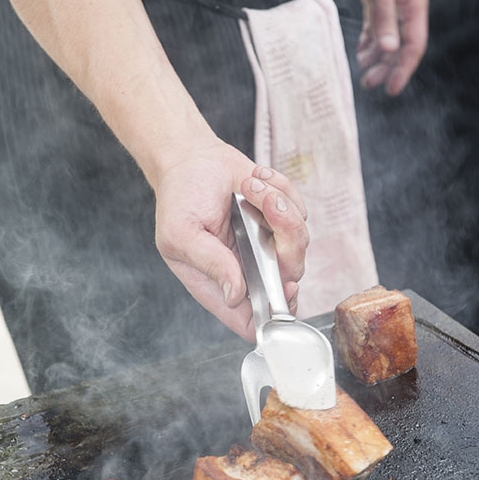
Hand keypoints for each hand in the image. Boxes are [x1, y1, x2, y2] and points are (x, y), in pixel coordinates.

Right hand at [153, 142, 308, 339]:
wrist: (192, 158)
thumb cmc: (179, 199)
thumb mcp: (182, 234)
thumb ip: (211, 265)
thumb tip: (235, 295)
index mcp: (219, 284)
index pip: (252, 321)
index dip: (273, 316)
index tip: (284, 286)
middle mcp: (248, 270)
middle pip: (288, 280)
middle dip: (285, 241)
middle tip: (265, 206)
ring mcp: (267, 246)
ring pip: (299, 243)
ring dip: (278, 206)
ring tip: (249, 186)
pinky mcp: (280, 220)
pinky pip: (299, 211)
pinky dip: (280, 189)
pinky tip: (253, 181)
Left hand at [339, 0, 428, 95]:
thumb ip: (384, 19)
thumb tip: (390, 51)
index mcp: (414, 2)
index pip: (414, 44)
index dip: (404, 68)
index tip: (390, 89)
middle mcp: (406, 4)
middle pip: (401, 45)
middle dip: (387, 67)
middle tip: (369, 85)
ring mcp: (391, 1)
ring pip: (387, 38)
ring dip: (376, 57)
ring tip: (362, 72)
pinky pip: (376, 26)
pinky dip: (368, 41)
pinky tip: (359, 52)